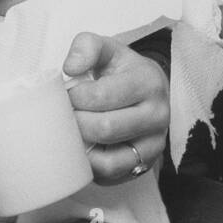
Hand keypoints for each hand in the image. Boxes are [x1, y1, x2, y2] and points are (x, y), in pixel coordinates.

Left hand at [63, 32, 168, 184]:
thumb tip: (70, 68)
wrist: (150, 92)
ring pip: (110, 161)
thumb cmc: (123, 72)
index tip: (67, 94)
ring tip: (73, 134)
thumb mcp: (108, 50)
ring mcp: (154, 144)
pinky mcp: (145, 165)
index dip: (75, 97)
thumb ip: (86, 46)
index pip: (101, 95)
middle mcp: (157, 115)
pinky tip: (84, 149)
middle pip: (105, 129)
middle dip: (76, 124)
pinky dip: (92, 167)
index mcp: (147, 82)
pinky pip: (112, 176)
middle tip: (64, 116)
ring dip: (83, 150)